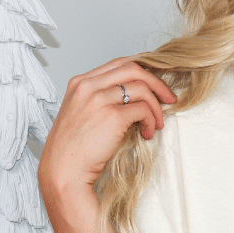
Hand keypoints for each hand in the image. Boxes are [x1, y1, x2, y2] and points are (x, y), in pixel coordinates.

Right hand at [38, 57, 175, 198]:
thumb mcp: (81, 114)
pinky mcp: (112, 116)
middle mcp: (88, 86)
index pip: (118, 63)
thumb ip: (101, 99)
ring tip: (156, 125)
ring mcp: (99, 99)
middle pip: (133, 68)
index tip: (155, 84)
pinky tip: (147, 134)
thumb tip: (133, 97)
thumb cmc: (74, 149)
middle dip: (157, 82)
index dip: (143, 71)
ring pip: (142, 88)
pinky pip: (143, 110)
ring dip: (156, 108)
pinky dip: (152, 121)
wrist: (64, 170)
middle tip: (169, 99)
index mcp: (80, 82)